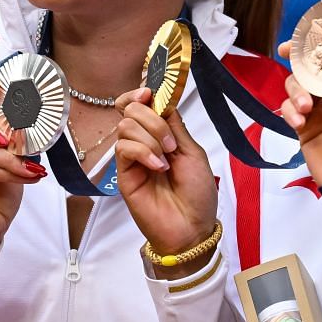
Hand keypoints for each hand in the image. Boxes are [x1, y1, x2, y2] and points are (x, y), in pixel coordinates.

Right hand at [114, 87, 218, 268]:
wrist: (192, 228)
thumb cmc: (198, 194)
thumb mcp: (193, 152)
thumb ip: (175, 126)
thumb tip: (161, 100)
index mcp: (162, 135)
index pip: (141, 105)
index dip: (141, 94)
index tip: (149, 93)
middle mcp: (144, 143)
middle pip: (131, 110)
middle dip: (153, 120)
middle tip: (171, 144)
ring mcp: (132, 158)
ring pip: (125, 126)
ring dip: (150, 137)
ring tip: (166, 159)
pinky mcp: (123, 174)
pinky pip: (123, 148)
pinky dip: (143, 152)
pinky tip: (157, 167)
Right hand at [278, 7, 321, 184]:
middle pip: (313, 59)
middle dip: (300, 53)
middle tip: (288, 49)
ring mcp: (319, 106)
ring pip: (297, 82)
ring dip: (297, 91)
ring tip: (307, 109)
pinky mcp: (303, 123)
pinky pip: (288, 106)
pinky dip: (290, 111)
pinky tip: (299, 122)